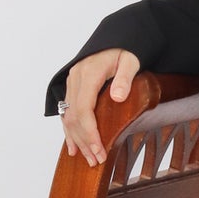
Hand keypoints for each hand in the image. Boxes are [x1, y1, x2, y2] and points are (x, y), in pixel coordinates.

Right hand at [58, 48, 141, 165]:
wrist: (119, 36)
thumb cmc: (127, 48)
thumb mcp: (131, 60)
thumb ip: (124, 78)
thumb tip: (117, 97)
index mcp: (89, 73)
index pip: (84, 110)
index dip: (90, 133)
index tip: (98, 150)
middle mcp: (76, 78)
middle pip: (74, 116)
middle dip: (84, 141)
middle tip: (96, 161)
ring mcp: (72, 82)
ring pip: (68, 116)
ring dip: (77, 139)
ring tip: (88, 159)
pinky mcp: (73, 86)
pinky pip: (67, 112)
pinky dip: (69, 131)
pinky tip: (73, 147)